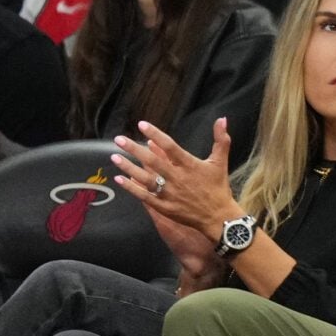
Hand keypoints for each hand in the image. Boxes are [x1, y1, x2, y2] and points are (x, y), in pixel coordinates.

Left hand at [110, 118, 238, 240]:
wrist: (218, 217)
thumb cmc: (218, 187)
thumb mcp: (220, 162)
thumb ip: (220, 140)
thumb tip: (222, 119)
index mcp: (190, 165)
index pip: (170, 146)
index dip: (156, 135)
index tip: (142, 125)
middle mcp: (178, 178)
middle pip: (153, 161)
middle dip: (135, 149)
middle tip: (119, 139)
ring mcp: (170, 194)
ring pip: (146, 179)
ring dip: (129, 168)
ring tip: (114, 156)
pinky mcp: (165, 207)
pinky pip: (145, 196)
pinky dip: (132, 188)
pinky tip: (119, 179)